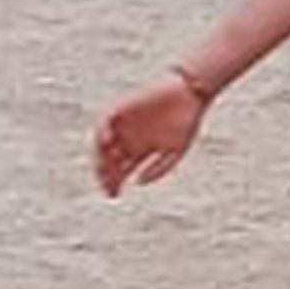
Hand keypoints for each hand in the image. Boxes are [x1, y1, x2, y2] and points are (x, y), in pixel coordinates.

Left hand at [91, 73, 212, 195]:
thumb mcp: (176, 151)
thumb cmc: (187, 122)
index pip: (121, 170)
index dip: (114, 184)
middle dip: (105, 175)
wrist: (190, 93)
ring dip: (100, 156)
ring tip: (103, 168)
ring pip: (103, 144)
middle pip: (109, 161)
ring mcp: (124, 124)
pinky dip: (102, 132)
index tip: (113, 195)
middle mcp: (129, 138)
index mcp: (141, 150)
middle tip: (106, 185)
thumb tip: (139, 182)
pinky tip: (108, 143)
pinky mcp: (123, 108)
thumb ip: (159, 168)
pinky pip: (104, 121)